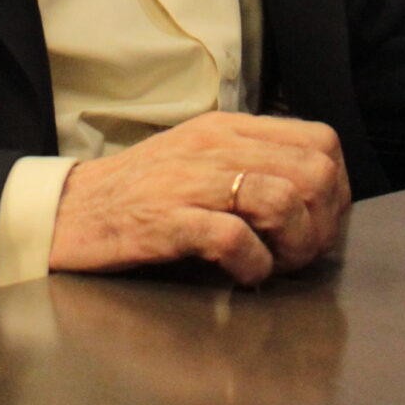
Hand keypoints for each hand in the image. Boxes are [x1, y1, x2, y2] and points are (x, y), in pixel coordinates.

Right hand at [48, 112, 350, 286]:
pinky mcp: (168, 219)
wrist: (68, 211)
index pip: (321, 140)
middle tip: (297, 254)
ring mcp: (192, 180)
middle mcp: (216, 146)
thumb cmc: (139, 194)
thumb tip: (313, 194)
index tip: (320, 223)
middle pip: (314, 173)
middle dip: (321, 224)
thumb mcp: (200, 160)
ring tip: (273, 266)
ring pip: (283, 201)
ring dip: (292, 247)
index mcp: (229, 128)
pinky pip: (236, 239)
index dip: (336, 189)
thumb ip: (251, 164)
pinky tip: (242, 277)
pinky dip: (253, 267)